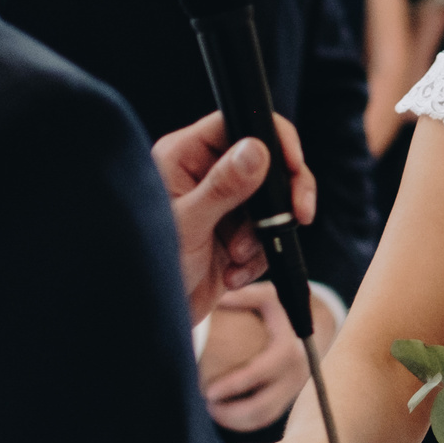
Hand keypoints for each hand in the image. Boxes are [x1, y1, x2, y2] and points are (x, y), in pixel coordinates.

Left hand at [155, 112, 315, 326]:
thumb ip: (223, 187)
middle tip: (299, 213)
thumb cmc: (148, 266)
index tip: (294, 164)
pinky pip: (266, 235)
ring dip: (264, 236)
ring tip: (238, 259)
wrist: (144, 318)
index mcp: (185, 156)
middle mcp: (205, 174)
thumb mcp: (188, 225)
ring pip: (271, 203)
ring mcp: (222, 204)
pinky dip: (258, 258)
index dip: (273, 138)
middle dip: (283, 194)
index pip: (238, 125)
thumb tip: (257, 151)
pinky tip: (232, 275)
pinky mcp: (234, 233)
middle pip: (266, 161)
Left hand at [202, 284, 309, 430]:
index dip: (235, 385)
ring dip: (233, 420)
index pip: (262, 373)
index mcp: (290, 349)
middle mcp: (295, 374)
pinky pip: (264, 419)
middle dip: (231, 413)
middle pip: (262, 407)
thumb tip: (216, 300)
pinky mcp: (287, 400)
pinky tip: (220, 413)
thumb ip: (245, 296)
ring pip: (262, 418)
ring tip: (209, 410)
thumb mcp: (268, 297)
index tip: (209, 391)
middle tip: (204, 405)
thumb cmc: (281, 310)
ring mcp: (292, 390)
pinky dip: (241, 422)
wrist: (312, 329)